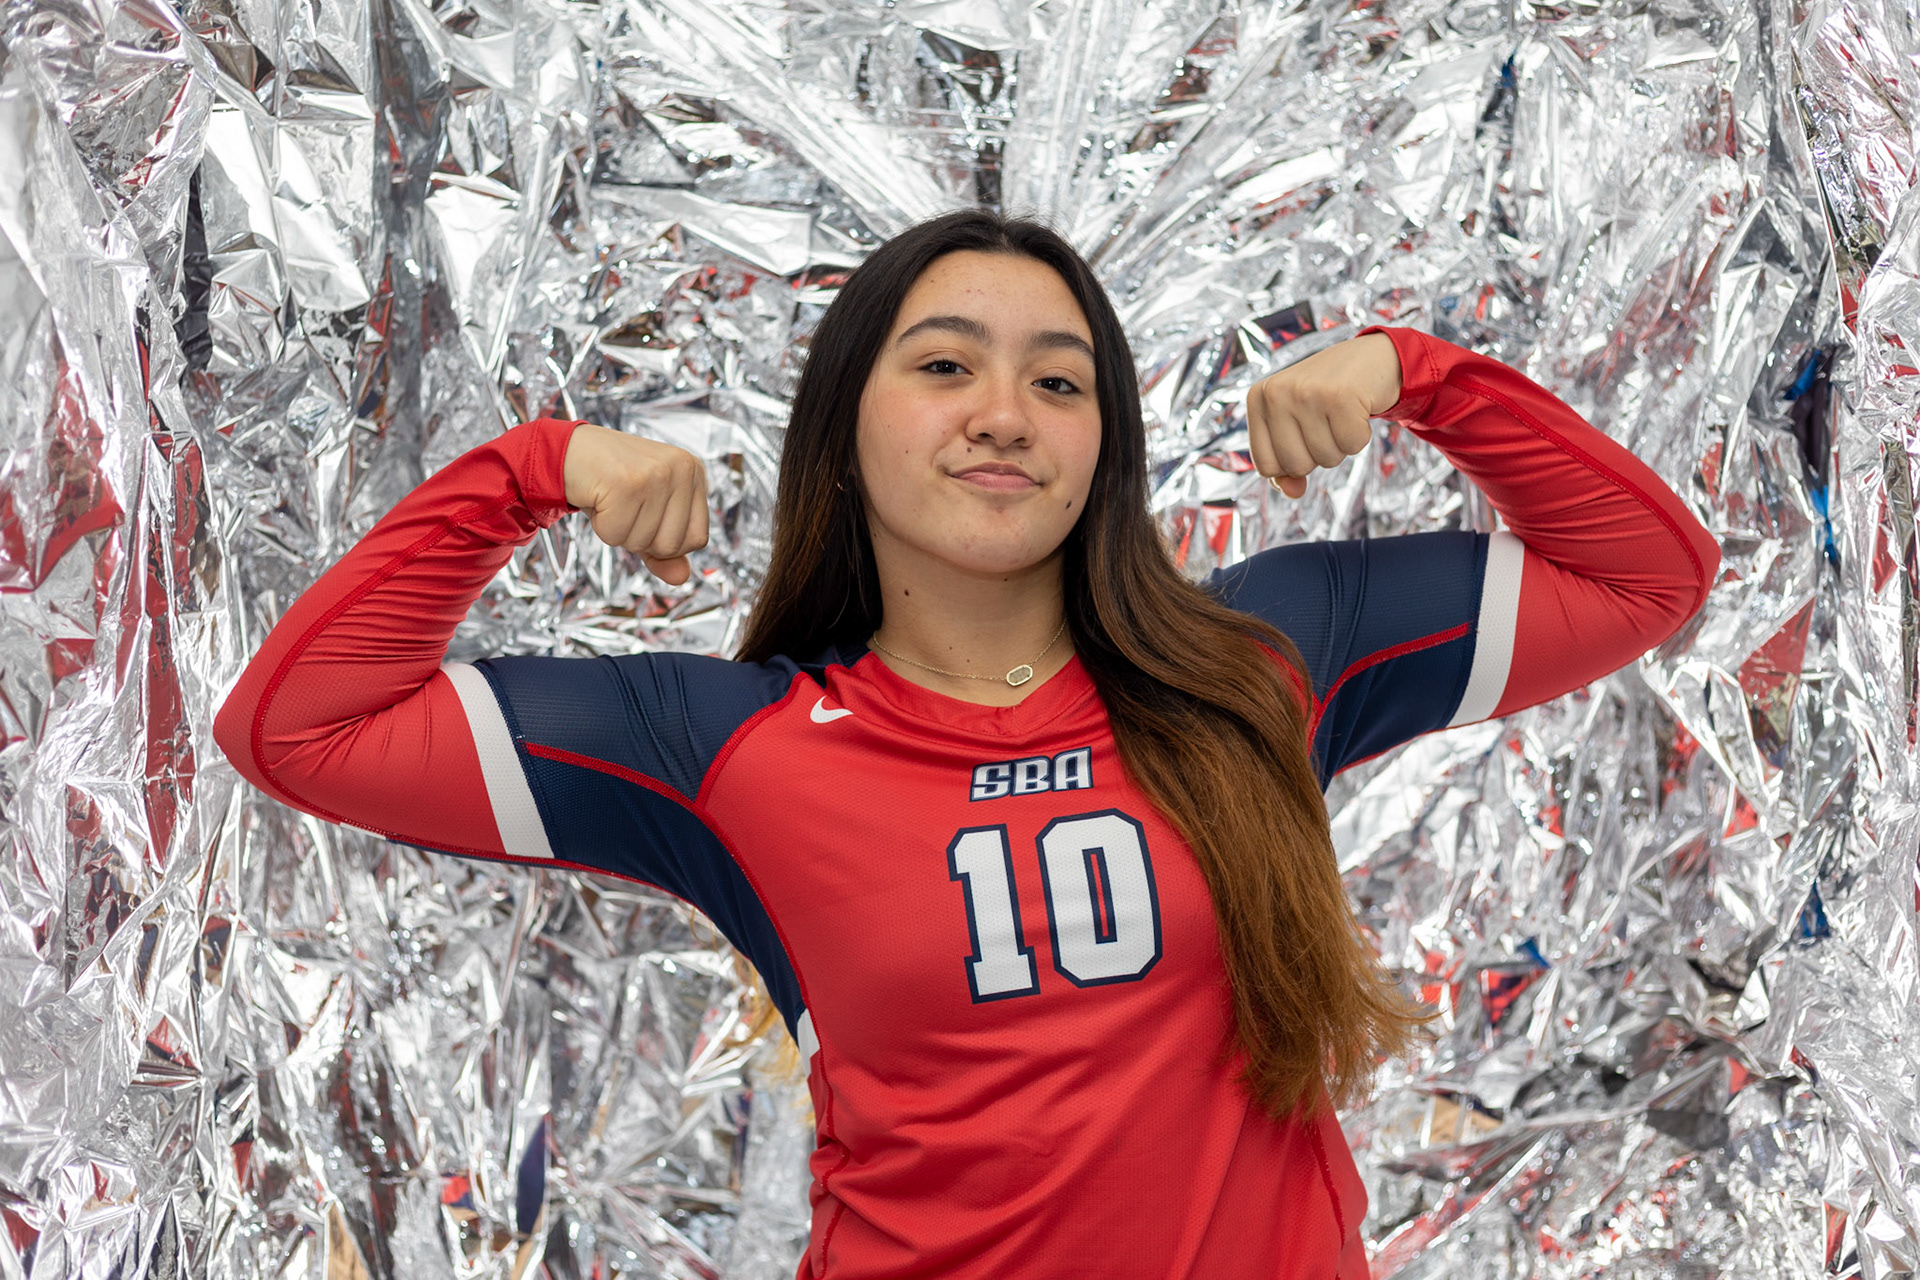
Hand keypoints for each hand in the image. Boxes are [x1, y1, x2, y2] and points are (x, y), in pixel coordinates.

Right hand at [562, 423, 708, 583]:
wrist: (568, 452)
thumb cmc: (611, 484)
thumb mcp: (646, 517)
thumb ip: (666, 552)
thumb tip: (682, 578)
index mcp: (694, 473)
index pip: (698, 538)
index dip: (666, 542)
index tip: (645, 515)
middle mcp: (683, 469)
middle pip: (672, 546)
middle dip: (640, 538)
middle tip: (624, 507)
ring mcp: (657, 473)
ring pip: (643, 542)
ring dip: (618, 531)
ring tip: (611, 500)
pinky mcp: (627, 481)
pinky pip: (616, 534)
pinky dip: (601, 525)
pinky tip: (598, 497)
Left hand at [1245, 331, 1401, 498]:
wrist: (1371, 359)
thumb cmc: (1326, 398)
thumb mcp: (1295, 426)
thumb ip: (1284, 466)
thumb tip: (1292, 492)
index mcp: (1257, 399)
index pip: (1265, 466)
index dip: (1290, 463)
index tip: (1302, 435)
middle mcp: (1276, 393)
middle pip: (1295, 466)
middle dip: (1317, 454)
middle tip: (1326, 421)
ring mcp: (1307, 392)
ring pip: (1325, 459)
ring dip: (1340, 445)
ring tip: (1340, 414)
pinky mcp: (1340, 395)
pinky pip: (1352, 446)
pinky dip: (1361, 436)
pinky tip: (1357, 409)